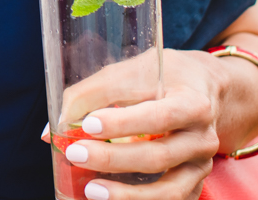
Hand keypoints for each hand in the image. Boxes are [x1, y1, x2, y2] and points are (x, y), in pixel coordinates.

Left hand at [43, 49, 229, 199]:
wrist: (207, 91)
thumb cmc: (162, 77)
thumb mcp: (132, 71)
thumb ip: (90, 94)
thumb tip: (50, 129)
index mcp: (193, 103)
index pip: (159, 116)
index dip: (124, 123)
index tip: (89, 125)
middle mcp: (203, 138)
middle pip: (158, 156)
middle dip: (113, 159)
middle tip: (76, 154)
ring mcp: (201, 167)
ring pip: (169, 191)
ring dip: (127, 195)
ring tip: (91, 191)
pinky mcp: (195, 185)